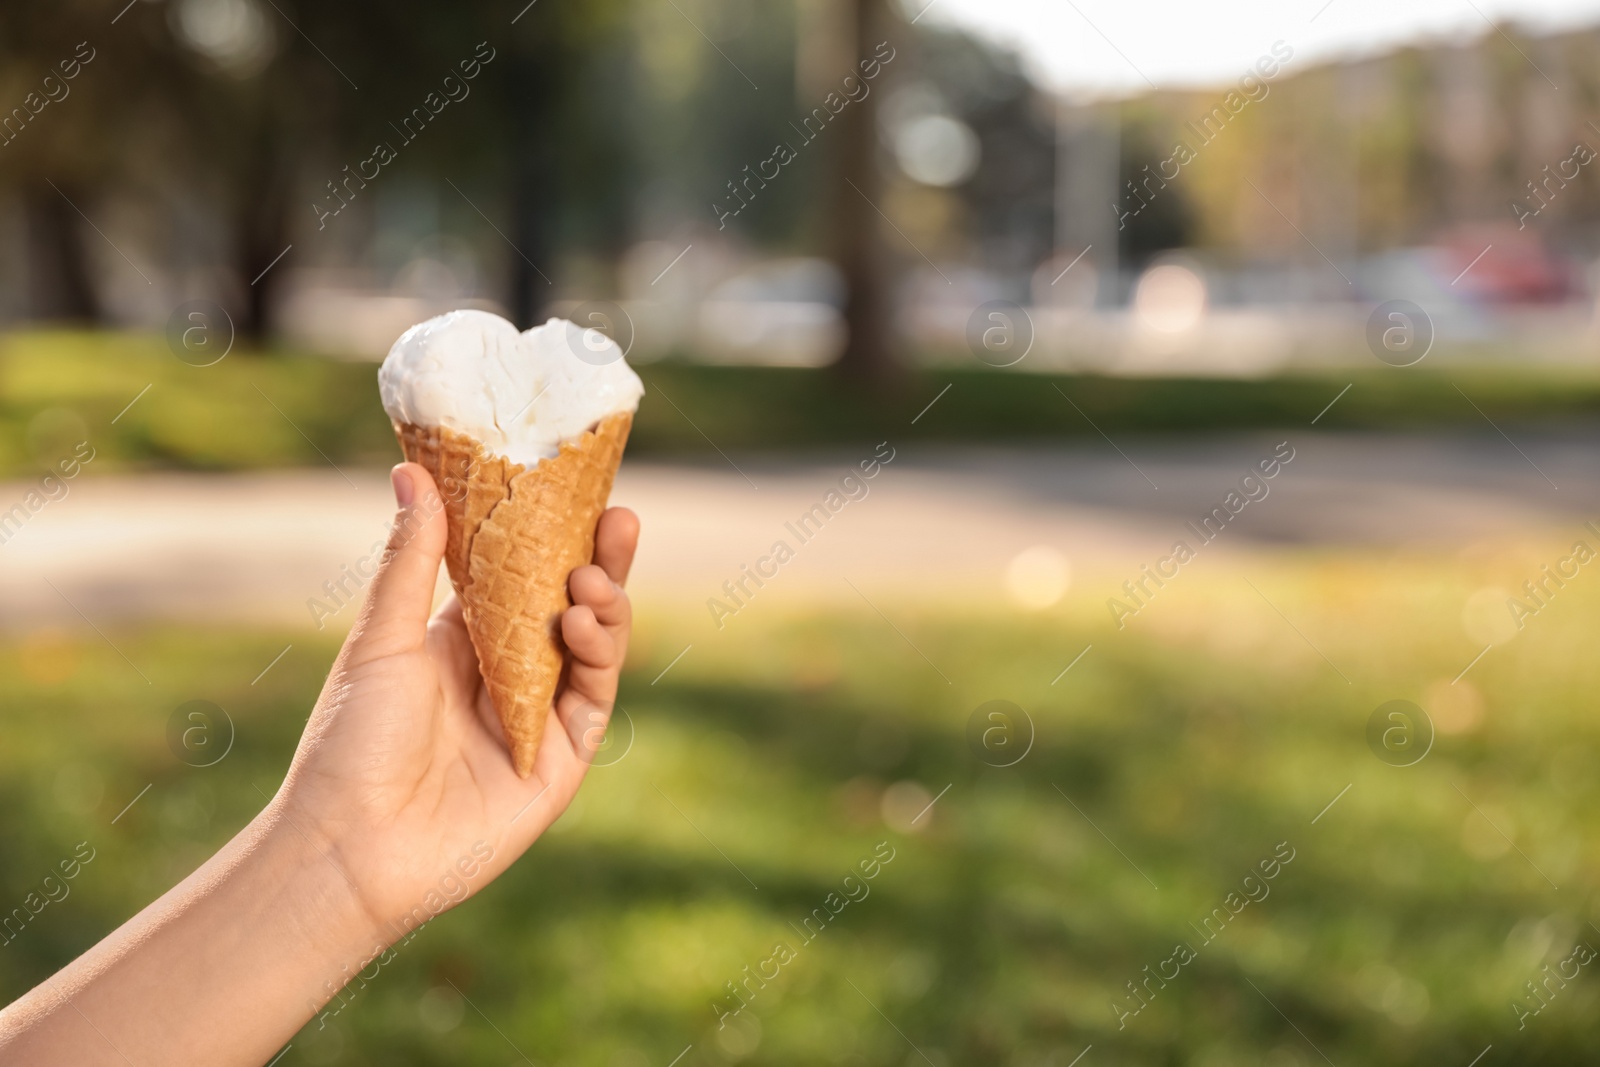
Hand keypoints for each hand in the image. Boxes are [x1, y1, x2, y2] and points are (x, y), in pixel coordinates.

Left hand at [270, 462, 638, 942]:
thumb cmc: (351, 740)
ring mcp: (538, 718)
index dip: (552, 535)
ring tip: (587, 580)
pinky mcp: (560, 761)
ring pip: (593, 647)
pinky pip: (593, 698)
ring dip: (602, 606)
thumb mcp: (383, 638)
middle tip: (620, 518)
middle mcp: (506, 675)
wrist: (353, 845)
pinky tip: (578, 621)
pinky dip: (597, 656)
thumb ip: (411, 558)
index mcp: (461, 641)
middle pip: (570, 605)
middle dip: (600, 561)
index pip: (522, 575)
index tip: (577, 488)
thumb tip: (410, 470)